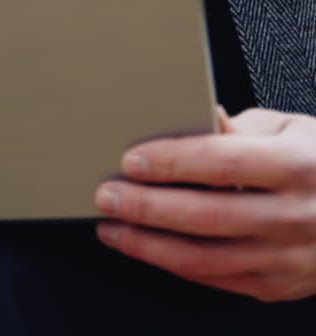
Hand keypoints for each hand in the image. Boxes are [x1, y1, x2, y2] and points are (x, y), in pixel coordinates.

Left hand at [94, 108, 315, 301]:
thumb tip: (196, 117)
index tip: (131, 159)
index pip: (223, 162)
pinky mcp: (278, 286)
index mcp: (296, 165)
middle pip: (207, 216)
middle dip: (148, 207)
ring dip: (151, 245)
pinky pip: (218, 279)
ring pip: (207, 258)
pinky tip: (149, 248)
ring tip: (114, 227)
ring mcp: (287, 258)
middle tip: (107, 195)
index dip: (173, 161)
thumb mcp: (290, 128)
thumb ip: (240, 127)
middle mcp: (293, 215)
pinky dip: (177, 265)